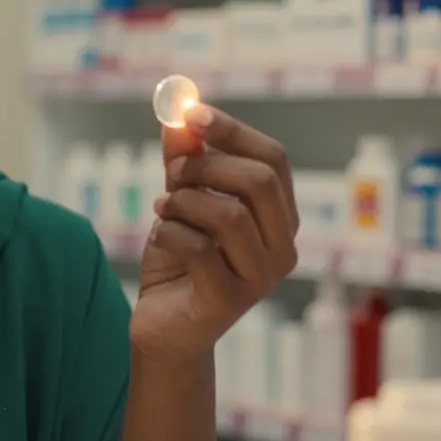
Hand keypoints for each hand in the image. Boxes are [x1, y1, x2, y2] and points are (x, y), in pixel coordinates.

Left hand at [129, 103, 298, 363]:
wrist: (163, 327)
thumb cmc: (179, 260)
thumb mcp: (180, 202)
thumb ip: (184, 160)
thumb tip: (179, 115)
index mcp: (280, 216)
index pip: (274, 159)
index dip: (232, 131)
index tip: (191, 112)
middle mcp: (282, 247)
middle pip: (258, 181)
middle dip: (204, 167)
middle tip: (170, 174)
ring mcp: (261, 278)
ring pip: (229, 215)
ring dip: (182, 202)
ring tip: (162, 210)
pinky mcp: (229, 301)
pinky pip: (198, 249)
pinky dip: (168, 232)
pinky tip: (158, 236)